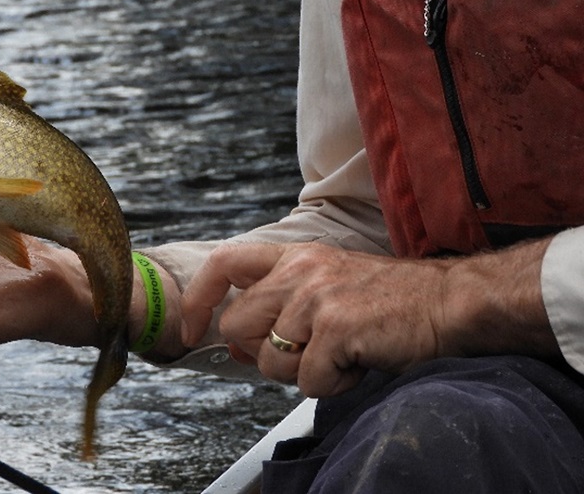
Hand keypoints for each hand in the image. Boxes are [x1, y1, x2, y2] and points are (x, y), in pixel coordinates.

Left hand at [180, 239, 555, 396]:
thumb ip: (280, 304)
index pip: (223, 263)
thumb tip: (234, 344)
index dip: (198, 298)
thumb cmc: (391, 300)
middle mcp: (299, 270)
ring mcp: (316, 297)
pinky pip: (307, 380)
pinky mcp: (336, 328)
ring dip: (302, 372)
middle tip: (304, 354)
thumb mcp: (327, 284)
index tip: (191, 327)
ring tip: (340, 355)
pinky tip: (356, 364)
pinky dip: (331, 385)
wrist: (449, 302)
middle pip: (235, 326)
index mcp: (294, 256)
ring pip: (269, 361)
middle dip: (261, 353)